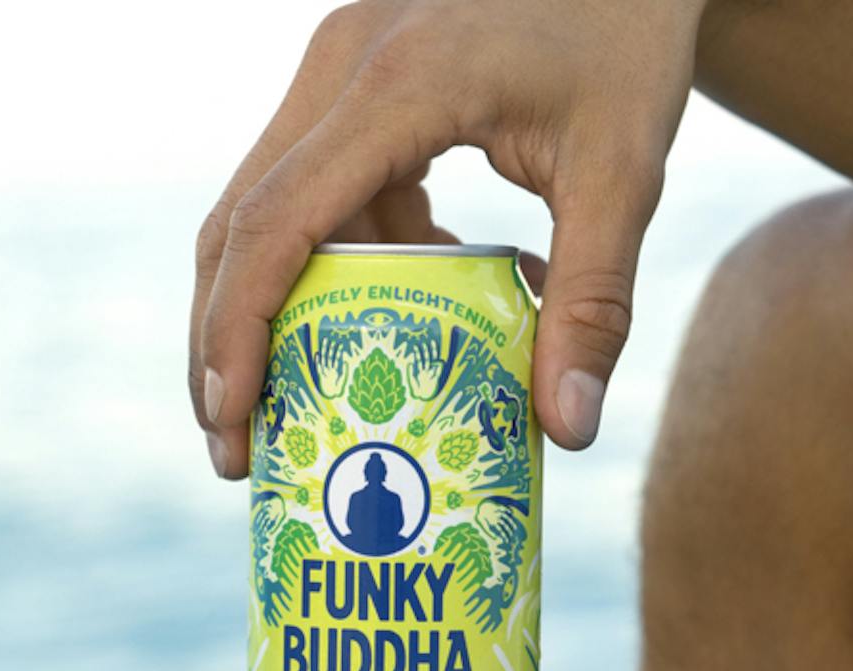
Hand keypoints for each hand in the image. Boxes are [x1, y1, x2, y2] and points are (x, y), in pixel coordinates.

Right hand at [189, 0, 700, 476]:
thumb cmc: (628, 37)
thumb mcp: (624, 170)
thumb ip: (592, 299)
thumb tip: (566, 431)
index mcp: (396, 84)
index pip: (276, 223)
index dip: (237, 329)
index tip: (231, 419)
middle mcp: (337, 67)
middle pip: (236, 223)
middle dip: (224, 342)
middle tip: (236, 447)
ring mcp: (333, 69)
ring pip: (260, 208)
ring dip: (267, 308)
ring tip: (290, 406)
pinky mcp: (348, 80)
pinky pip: (310, 188)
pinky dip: (328, 263)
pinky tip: (382, 315)